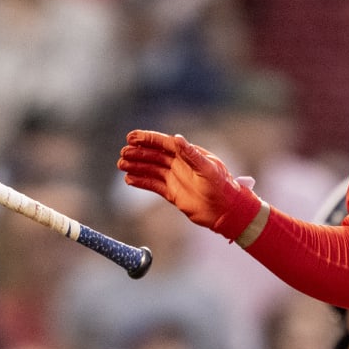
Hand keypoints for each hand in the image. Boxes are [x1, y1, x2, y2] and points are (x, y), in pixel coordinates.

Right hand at [117, 130, 263, 239]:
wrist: (227, 211)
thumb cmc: (222, 187)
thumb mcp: (208, 169)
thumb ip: (192, 154)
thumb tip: (177, 139)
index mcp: (188, 154)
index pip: (163, 143)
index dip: (147, 139)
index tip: (131, 137)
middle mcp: (179, 164)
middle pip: (154, 155)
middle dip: (138, 153)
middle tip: (123, 153)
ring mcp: (175, 179)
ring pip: (151, 170)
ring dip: (136, 166)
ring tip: (121, 165)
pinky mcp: (173, 193)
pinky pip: (153, 185)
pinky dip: (141, 182)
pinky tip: (129, 180)